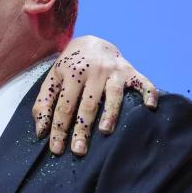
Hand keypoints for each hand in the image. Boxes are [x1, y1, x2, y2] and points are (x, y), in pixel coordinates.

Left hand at [32, 35, 157, 155]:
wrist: (91, 42)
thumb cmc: (70, 68)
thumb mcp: (52, 80)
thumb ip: (44, 104)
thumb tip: (41, 132)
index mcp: (71, 73)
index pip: (64, 106)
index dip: (59, 128)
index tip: (56, 149)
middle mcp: (94, 71)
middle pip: (87, 104)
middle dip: (82, 129)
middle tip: (78, 151)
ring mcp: (114, 71)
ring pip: (114, 95)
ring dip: (110, 113)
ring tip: (105, 132)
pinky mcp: (131, 71)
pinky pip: (143, 82)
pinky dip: (149, 93)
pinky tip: (150, 106)